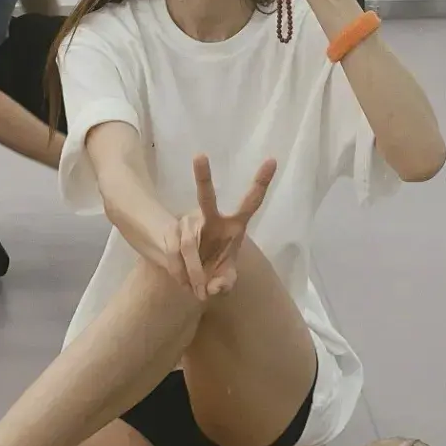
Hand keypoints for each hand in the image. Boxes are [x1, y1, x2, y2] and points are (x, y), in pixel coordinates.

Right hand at [162, 154, 276, 299]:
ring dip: (193, 271)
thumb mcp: (225, 280)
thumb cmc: (216, 270)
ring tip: (197, 290)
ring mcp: (189, 223)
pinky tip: (183, 283)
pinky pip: (173, 250)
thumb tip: (215, 287)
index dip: (261, 182)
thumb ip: (224, 283)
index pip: (251, 202)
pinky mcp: (172, 232)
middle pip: (206, 198)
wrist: (191, 276)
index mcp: (235, 225)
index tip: (272, 160)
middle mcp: (211, 218)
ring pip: (188, 243)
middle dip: (203, 177)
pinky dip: (179, 271)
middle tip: (200, 155)